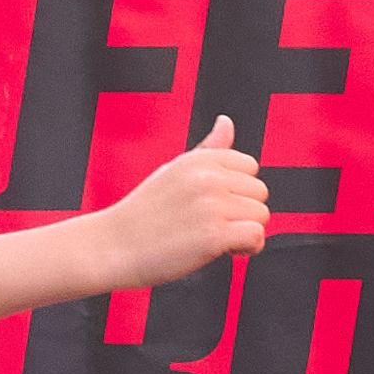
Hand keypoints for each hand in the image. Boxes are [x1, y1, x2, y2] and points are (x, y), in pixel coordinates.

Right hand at [95, 117, 269, 292]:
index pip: (250, 166)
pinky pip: (256, 237)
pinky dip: (247, 249)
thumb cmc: (143, 214)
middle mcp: (208, 178)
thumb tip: (227, 122)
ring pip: (261, 216)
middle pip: (260, 192)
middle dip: (244, 212)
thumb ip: (208, 150)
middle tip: (214, 226)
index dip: (239, 191)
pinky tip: (224, 252)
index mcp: (200, 160)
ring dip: (246, 232)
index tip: (217, 206)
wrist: (112, 246)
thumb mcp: (174, 171)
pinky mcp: (214, 235)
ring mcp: (212, 206)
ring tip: (215, 239)